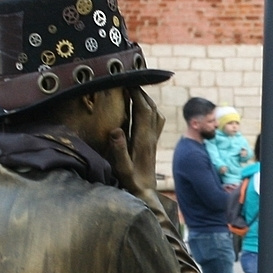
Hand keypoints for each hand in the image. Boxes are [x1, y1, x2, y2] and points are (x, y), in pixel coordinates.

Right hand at [106, 88, 163, 205]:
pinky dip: (149, 108)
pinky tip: (142, 107)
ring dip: (146, 99)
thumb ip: (119, 151)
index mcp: (143, 139)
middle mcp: (151, 137)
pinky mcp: (153, 143)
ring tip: (133, 89)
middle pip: (150, 107)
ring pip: (155, 112)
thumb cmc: (131, 182)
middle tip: (127, 80)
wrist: (146, 193)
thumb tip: (116, 131)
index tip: (126, 80)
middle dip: (140, 92)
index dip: (136, 93)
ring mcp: (154, 139)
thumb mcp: (122, 169)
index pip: (143, 110)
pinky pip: (156, 120)